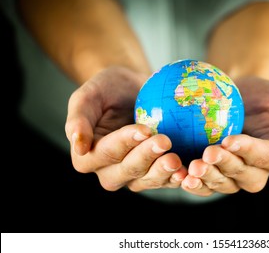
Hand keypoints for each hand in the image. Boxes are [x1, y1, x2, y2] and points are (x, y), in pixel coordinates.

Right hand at [65, 66, 186, 191]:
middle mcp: (108, 170)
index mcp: (88, 155)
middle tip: (164, 141)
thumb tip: (78, 145)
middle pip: (126, 171)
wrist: (131, 90)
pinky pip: (164, 180)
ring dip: (162, 172)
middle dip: (146, 158)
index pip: (105, 153)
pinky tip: (187, 169)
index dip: (124, 144)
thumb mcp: (87, 96)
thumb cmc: (107, 89)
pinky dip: (175, 177)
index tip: (143, 129)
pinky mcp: (153, 172)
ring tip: (176, 160)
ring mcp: (133, 174)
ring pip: (146, 180)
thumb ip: (78, 119)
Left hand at [181, 76, 268, 195]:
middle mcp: (257, 170)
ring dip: (207, 178)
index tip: (229, 139)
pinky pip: (205, 182)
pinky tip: (179, 174)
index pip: (268, 158)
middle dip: (226, 167)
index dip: (249, 152)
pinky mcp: (213, 171)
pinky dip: (193, 182)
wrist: (238, 97)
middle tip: (207, 154)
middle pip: (244, 176)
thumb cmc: (265, 96)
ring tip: (191, 168)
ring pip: (223, 184)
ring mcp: (233, 174)